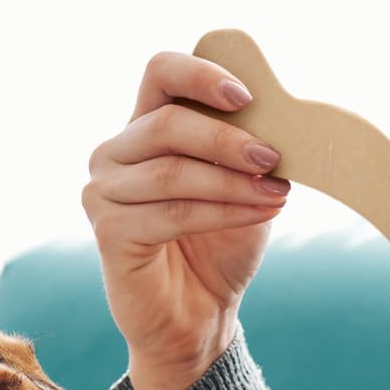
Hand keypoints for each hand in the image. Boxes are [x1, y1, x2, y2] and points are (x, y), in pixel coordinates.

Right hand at [81, 50, 293, 376]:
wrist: (199, 318)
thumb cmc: (219, 247)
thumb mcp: (244, 186)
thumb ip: (249, 149)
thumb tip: (286, 119)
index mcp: (144, 128)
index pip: (160, 72)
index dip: (201, 74)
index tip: (248, 97)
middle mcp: (114, 153)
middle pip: (166, 123)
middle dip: (227, 139)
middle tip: (273, 158)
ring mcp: (103, 193)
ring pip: (172, 172)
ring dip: (232, 182)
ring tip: (276, 194)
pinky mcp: (108, 232)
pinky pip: (172, 213)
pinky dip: (222, 212)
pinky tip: (258, 214)